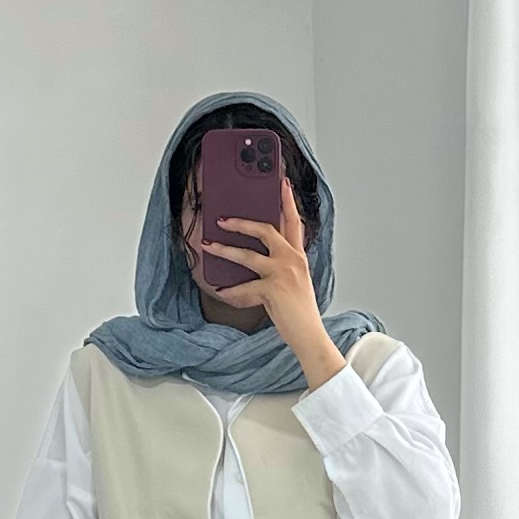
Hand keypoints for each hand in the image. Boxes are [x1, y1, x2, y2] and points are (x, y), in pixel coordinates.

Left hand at [201, 176, 324, 355]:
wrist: (309, 335)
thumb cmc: (299, 312)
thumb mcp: (293, 282)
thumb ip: (278, 266)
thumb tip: (251, 258)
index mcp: (297, 256)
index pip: (293, 222)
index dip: (287, 200)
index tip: (281, 183)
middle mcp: (291, 260)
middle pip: (265, 229)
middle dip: (241, 222)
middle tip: (223, 219)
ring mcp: (283, 273)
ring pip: (247, 255)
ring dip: (224, 249)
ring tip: (209, 245)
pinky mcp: (273, 289)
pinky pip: (244, 287)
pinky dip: (231, 291)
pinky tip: (221, 291)